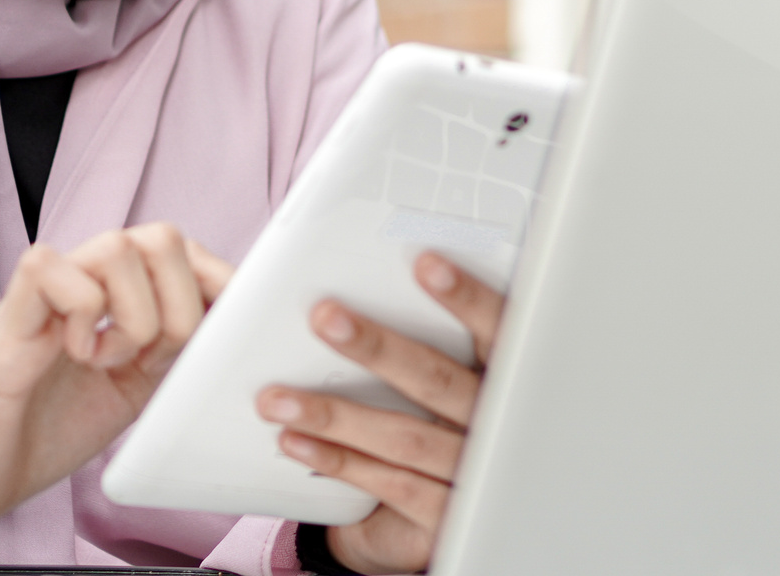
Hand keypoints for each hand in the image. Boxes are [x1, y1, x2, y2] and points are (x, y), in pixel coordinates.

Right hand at [0, 222, 231, 544]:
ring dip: (133, 315)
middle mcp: (87, 279)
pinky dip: (83, 318)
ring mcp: (47, 289)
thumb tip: (233, 325)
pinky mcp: (11, 309)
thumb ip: (176, 351)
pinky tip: (72, 353)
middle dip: (180, 306)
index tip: (225, 331)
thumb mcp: (137, 389)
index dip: (217, 282)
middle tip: (152, 358)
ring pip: (118, 248)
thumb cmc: (50, 428)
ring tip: (109, 360)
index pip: (184, 251)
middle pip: (162, 237)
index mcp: (121, 295)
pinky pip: (58, 270)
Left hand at [255, 251, 501, 574]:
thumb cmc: (434, 425)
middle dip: (379, 347)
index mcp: (502, 376)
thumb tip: (347, 286)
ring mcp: (471, 473)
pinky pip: (389, 484)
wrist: (439, 516)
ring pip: (404, 437)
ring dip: (335, 414)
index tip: (426, 264)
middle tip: (325, 317)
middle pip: (439, 380)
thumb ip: (421, 331)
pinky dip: (338, 461)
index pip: (498, 329)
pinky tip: (295, 440)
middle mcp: (495, 424)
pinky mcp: (444, 516)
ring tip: (277, 397)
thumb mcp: (444, 375)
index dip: (468, 298)